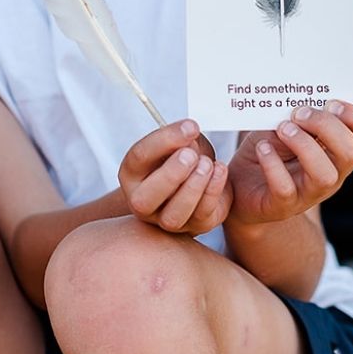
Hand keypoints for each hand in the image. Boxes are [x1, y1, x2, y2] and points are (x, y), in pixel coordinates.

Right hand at [119, 119, 231, 235]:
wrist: (197, 182)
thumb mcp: (179, 142)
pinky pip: (202, 216)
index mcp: (132, 173)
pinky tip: (220, 170)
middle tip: (191, 154)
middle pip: (145, 198)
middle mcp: (143, 201)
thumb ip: (181, 140)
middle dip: (171, 174)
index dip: (165, 140)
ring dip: (192, 187)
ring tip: (207, 164)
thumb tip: (189, 135)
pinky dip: (213, 191)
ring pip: (173, 216)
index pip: (139, 157)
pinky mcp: (195, 227)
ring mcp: (166, 220)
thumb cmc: (183, 157)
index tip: (191, 126)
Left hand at [227, 100, 352, 225]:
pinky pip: (285, 188)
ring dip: (304, 145)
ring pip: (325, 175)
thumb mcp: (287, 124)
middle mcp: (332, 173)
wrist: (240, 185)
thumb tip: (302, 91)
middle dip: (327, 126)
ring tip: (282, 129)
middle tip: (300, 113)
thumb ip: (300, 112)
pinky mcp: (283, 205)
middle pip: (351, 153)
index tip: (333, 103)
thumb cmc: (270, 148)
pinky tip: (263, 148)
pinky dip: (273, 163)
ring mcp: (309, 192)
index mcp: (339, 150)